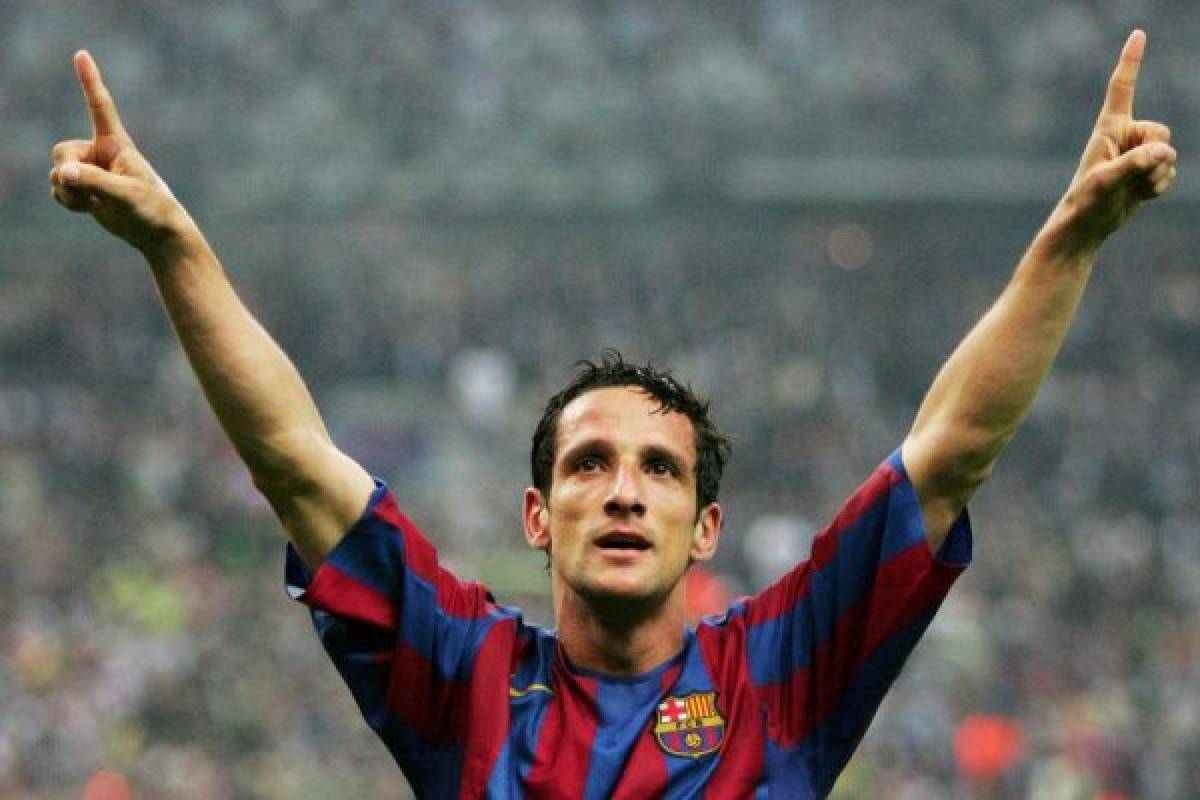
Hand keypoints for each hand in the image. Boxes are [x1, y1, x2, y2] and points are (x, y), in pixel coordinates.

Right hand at [49, 51, 194, 254]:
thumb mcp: (124, 194)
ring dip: (69, 192)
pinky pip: (58, 189)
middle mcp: (100, 152)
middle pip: (61, 151)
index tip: (81, 53)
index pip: (100, 106)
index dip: (90, 80)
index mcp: (116, 143)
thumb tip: (62, 173)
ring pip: (57, 173)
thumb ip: (93, 181)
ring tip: (96, 202)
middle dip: (67, 172)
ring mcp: (90, 170)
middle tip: (89, 191)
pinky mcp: (85, 188)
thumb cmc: (152, 209)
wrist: (156, 234)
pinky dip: (68, 201)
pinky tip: (90, 208)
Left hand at [1057, 30, 1176, 250]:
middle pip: (1161, 132)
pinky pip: (1169, 172)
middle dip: (1153, 155)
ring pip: (1169, 155)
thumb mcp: (1106, 181)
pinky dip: (1157, 187)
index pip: (1122, 88)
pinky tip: (1136, 195)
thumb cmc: (1086, 201)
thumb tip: (1164, 153)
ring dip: (1154, 176)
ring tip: (1128, 188)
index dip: (1131, 61)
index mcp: (1109, 128)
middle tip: (1128, 175)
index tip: (1138, 34)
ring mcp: (1138, 153)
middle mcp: (1126, 136)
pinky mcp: (1147, 170)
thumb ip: (1135, 164)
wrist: (1087, 225)